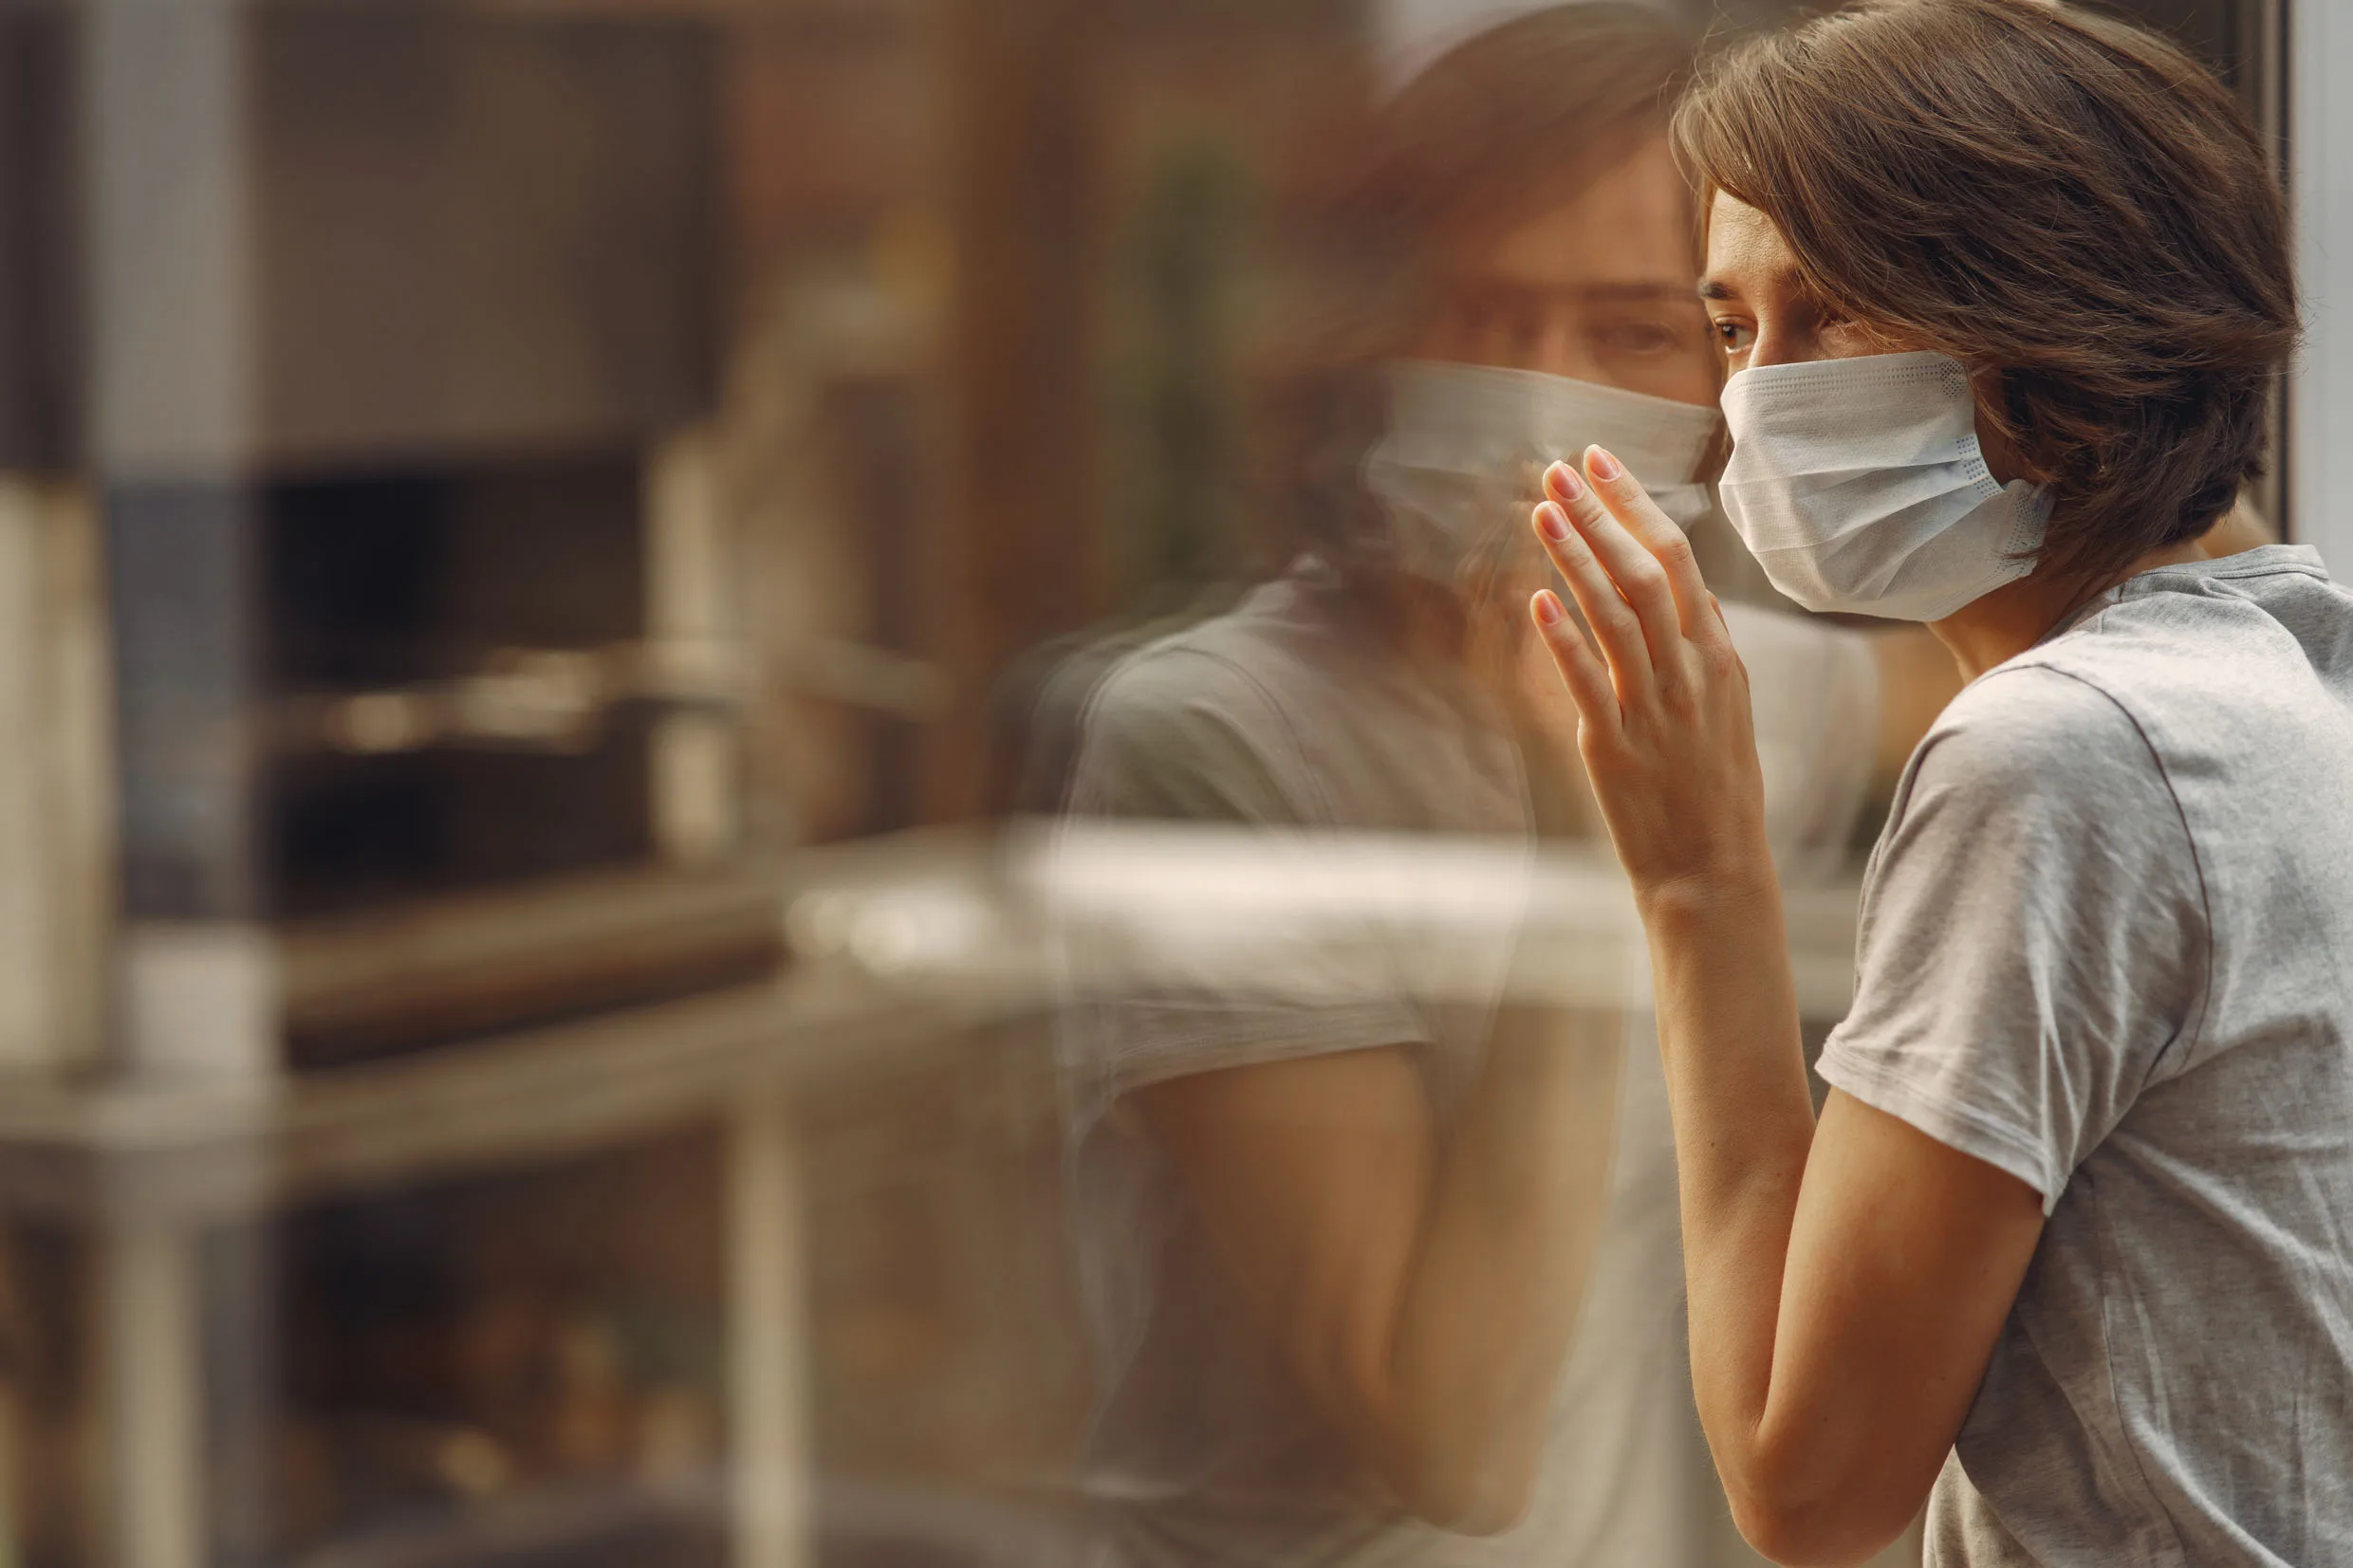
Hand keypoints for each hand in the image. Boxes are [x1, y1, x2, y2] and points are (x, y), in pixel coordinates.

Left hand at [1526, 447, 1772, 900]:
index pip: (1680, 559)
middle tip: (1560, 468)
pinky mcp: (1617, 746)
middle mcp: (1692, 673)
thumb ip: (1705, 650)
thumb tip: (1689, 595)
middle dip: (1603, 514)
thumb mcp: (1727, 711)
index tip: (1601, 462)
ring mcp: (1656, 708)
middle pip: (1649, 572)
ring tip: (1543, 511)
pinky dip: (1563, 637)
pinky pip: (1588, 681)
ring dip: (1578, 557)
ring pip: (1617, 615)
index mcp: (1719, 658)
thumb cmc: (1715, 792)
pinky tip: (1537, 599)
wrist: (1715, 872)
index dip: (1637, 505)